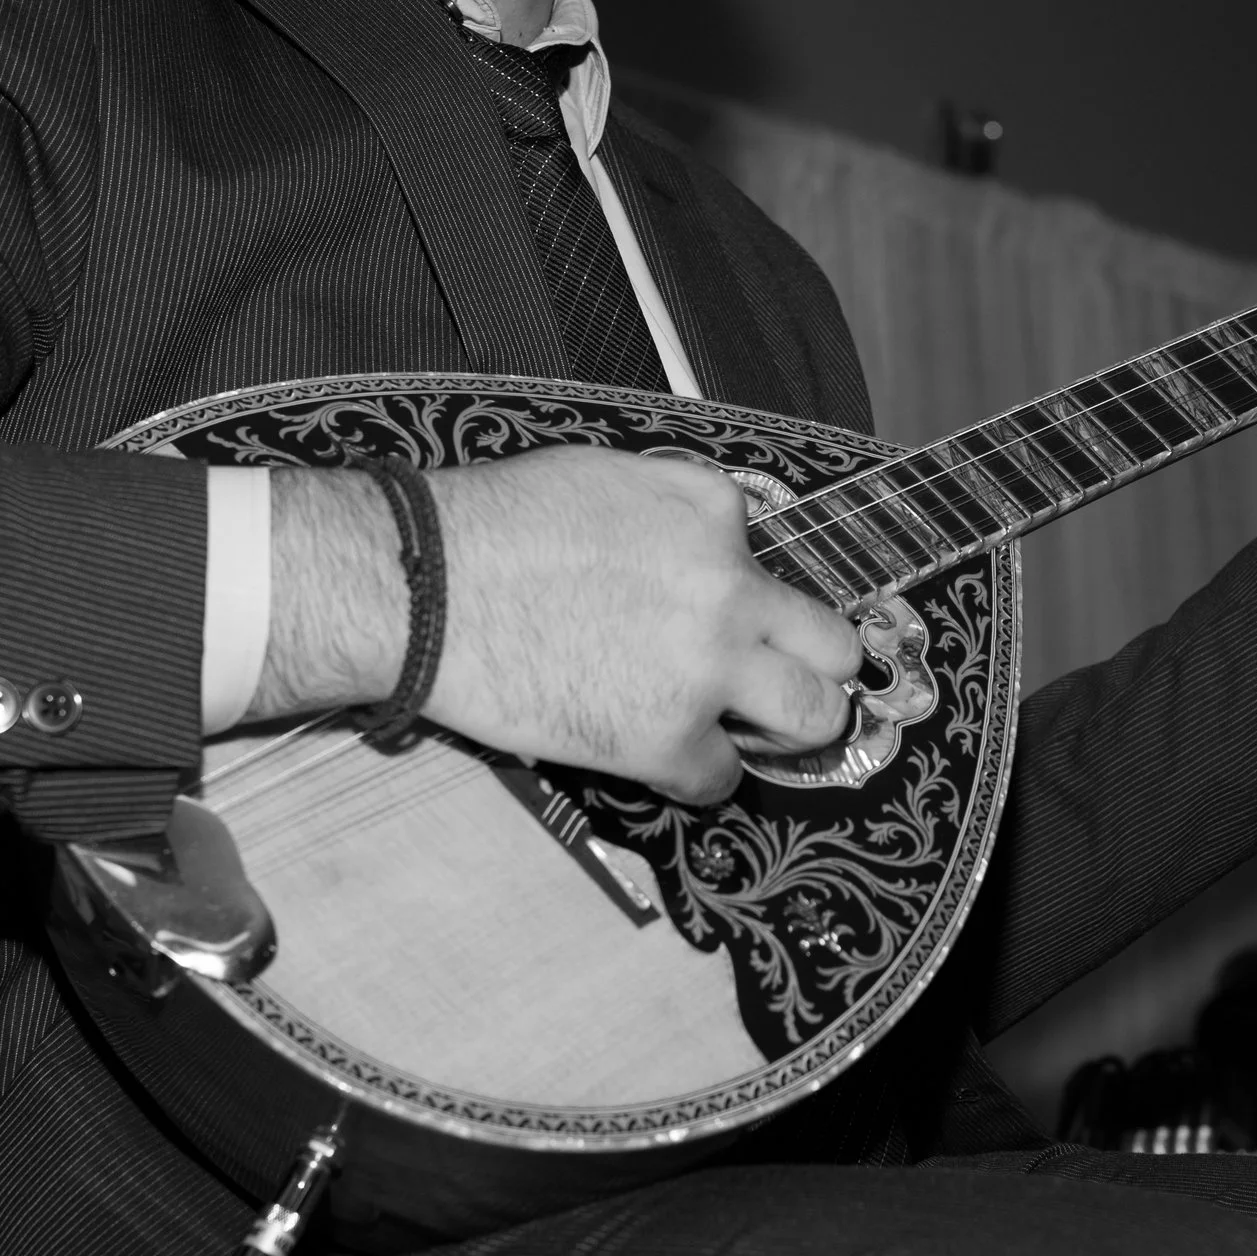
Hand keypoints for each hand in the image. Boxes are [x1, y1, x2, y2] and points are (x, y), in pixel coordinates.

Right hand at [258, 449, 861, 803]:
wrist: (419, 587)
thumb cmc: (488, 525)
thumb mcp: (602, 477)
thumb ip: (672, 511)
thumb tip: (703, 544)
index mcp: (712, 509)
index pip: (773, 557)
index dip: (744, 592)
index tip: (713, 611)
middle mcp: (731, 586)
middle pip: (837, 647)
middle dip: (814, 667)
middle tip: (778, 683)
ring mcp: (708, 668)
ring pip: (814, 718)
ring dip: (784, 728)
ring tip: (745, 729)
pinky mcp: (667, 738)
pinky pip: (724, 778)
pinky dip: (699, 774)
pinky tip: (660, 755)